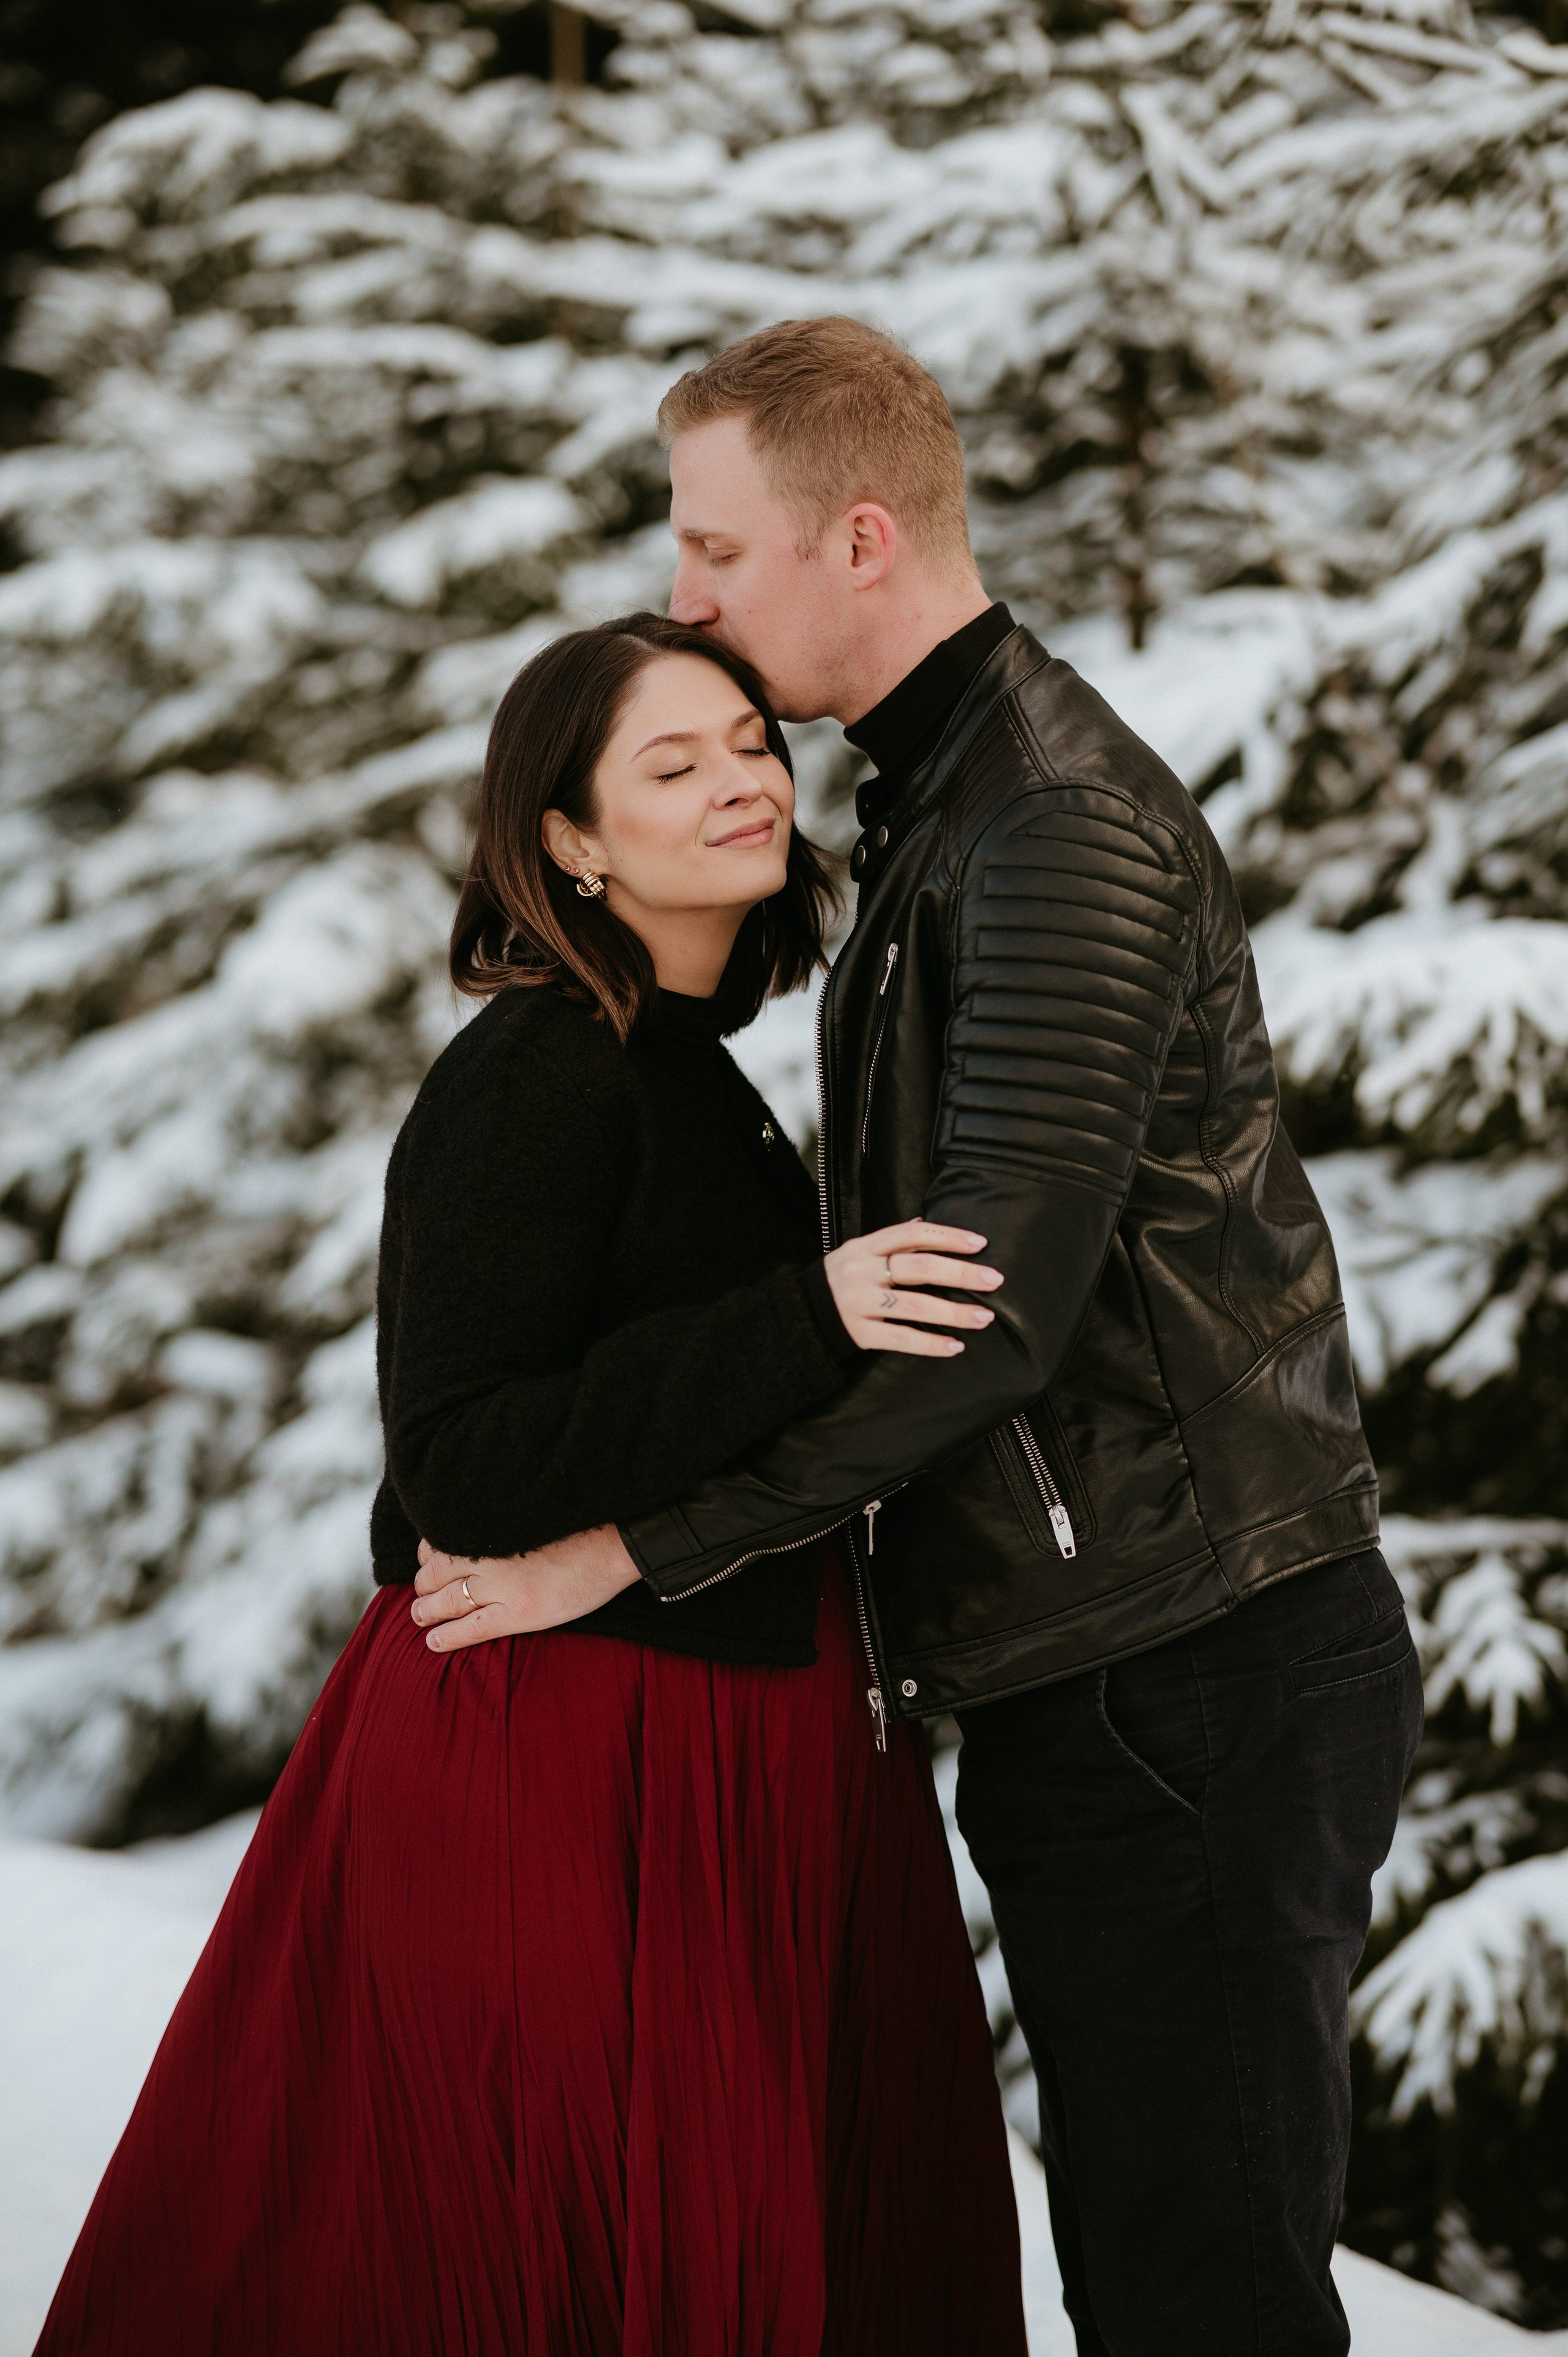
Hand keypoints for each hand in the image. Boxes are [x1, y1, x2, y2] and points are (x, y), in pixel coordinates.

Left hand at [410, 1525, 640, 1651]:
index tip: (426, 1557)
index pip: (440, 1542)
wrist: (614, 1541)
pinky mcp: (517, 1613)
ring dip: (426, 1610)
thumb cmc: (580, 1522)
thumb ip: (500, 1524)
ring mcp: (500, 1586)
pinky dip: (447, 1636)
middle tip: (420, 1592)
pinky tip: (434, 1642)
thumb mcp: (527, 1513)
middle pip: (436, 1573)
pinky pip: (471, 1629)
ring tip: (418, 1615)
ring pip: (446, 1601)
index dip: (427, 1553)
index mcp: (488, 1528)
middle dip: (423, 1584)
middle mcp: (487, 1555)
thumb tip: (483, 1530)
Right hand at [823, 1219, 1002, 1357]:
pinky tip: (955, 1345)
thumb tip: (926, 1223)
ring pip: (914, 1307)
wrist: (803, 1312)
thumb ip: (893, 1240)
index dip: (947, 1237)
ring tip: (984, 1317)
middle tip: (994, 1280)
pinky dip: (930, 1343)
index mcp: (865, 1246)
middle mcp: (862, 1272)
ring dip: (953, 1312)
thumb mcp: (862, 1251)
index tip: (980, 1244)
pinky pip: (901, 1339)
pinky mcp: (860, 1334)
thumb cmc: (845, 1277)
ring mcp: (860, 1304)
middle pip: (918, 1269)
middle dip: (960, 1273)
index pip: (910, 1235)